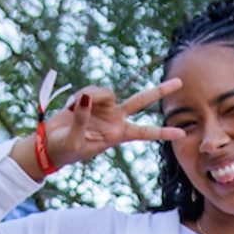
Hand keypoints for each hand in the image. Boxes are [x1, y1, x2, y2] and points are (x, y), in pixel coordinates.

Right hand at [15, 78, 184, 177]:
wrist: (51, 143)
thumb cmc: (64, 150)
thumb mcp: (73, 141)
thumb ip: (80, 120)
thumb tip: (86, 98)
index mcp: (117, 135)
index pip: (145, 133)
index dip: (162, 132)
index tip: (182, 133)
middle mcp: (115, 119)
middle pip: (141, 101)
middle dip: (159, 91)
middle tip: (180, 83)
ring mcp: (105, 107)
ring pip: (108, 91)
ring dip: (93, 96)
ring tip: (74, 108)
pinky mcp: (91, 98)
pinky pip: (91, 89)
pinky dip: (80, 96)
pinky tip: (70, 105)